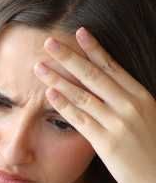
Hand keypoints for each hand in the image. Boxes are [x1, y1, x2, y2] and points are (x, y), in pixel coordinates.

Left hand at [35, 28, 155, 182]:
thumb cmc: (151, 151)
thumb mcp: (147, 118)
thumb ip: (129, 101)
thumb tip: (109, 85)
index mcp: (142, 97)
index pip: (114, 67)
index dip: (95, 49)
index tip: (79, 31)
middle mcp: (131, 106)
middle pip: (94, 75)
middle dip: (69, 57)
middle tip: (48, 42)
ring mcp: (119, 123)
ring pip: (83, 95)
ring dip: (58, 79)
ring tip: (39, 66)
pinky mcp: (107, 142)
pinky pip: (80, 120)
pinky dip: (63, 105)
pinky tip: (48, 94)